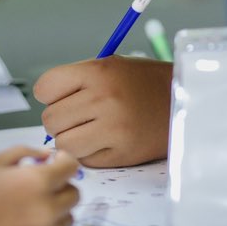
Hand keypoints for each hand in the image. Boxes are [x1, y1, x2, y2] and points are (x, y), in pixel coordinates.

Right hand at [0, 147, 79, 225]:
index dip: (64, 162)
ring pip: (65, 222)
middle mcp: (47, 212)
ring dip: (52, 214)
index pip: (72, 167)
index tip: (54, 164)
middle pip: (74, 195)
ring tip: (22, 213)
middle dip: (60, 188)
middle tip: (36, 189)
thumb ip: (24, 153)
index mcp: (38, 183)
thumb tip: (46, 155)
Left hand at [34, 55, 172, 166]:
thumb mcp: (109, 66)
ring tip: (89, 129)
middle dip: (60, 119)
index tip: (62, 96)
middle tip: (79, 115)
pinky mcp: (121, 154)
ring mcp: (113, 129)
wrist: (182, 101)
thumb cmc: (140, 83)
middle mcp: (104, 99)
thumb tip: (44, 105)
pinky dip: (88, 153)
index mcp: (97, 72)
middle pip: (50, 119)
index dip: (50, 94)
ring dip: (71, 139)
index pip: (45, 88)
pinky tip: (104, 141)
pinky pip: (84, 159)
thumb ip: (75, 81)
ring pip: (63, 143)